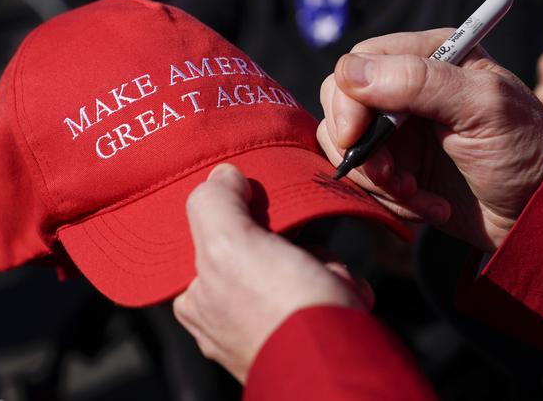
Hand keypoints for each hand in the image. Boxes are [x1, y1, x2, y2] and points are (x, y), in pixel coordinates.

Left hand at [173, 164, 373, 382]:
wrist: (341, 367)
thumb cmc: (280, 312)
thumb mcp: (230, 245)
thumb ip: (215, 203)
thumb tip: (222, 176)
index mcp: (199, 299)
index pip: (215, 237)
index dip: (244, 219)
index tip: (264, 217)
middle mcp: (229, 317)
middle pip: (265, 247)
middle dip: (296, 246)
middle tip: (304, 256)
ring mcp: (270, 327)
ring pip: (302, 265)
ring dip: (324, 266)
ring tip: (329, 285)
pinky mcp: (309, 332)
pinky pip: (327, 290)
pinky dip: (341, 288)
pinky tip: (344, 300)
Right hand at [317, 29, 542, 252]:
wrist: (530, 211)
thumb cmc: (520, 151)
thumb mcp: (482, 107)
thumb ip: (419, 82)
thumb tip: (351, 72)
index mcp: (429, 57)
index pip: (359, 65)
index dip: (349, 102)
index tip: (357, 139)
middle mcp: (404, 88)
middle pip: (340, 105)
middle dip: (361, 149)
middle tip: (394, 177)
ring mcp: (394, 128)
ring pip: (344, 146)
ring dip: (377, 180)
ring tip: (417, 195)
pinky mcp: (390, 163)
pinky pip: (360, 177)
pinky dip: (386, 199)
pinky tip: (425, 204)